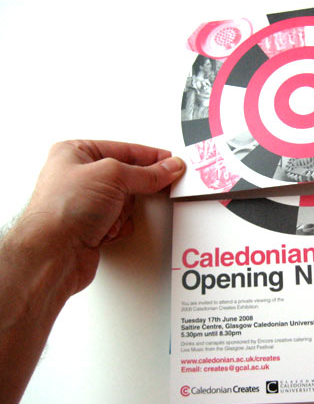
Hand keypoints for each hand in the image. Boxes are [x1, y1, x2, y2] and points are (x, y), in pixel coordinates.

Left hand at [21, 140, 184, 296]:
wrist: (52, 254)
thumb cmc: (62, 210)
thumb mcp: (113, 176)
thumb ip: (147, 173)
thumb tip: (167, 167)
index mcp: (74, 153)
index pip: (123, 150)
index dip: (150, 156)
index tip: (171, 161)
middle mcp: (77, 177)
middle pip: (127, 176)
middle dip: (136, 187)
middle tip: (158, 186)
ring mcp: (85, 204)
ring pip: (126, 201)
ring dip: (124, 211)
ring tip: (113, 215)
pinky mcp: (92, 228)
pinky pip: (121, 221)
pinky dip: (120, 226)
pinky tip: (108, 229)